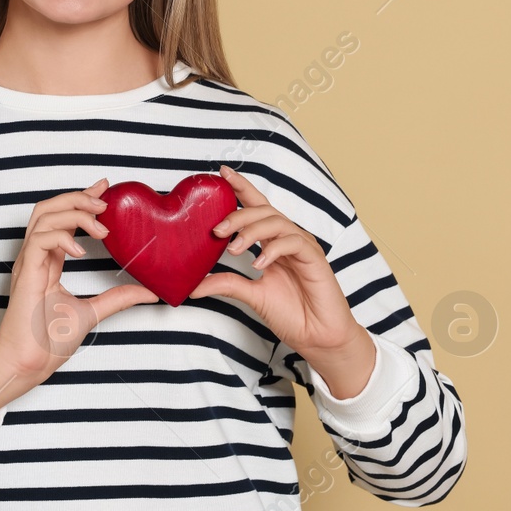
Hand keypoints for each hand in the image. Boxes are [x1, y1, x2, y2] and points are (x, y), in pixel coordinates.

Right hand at [0, 178, 159, 421]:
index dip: (81, 198)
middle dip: (77, 197)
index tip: (105, 188)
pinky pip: (39, 241)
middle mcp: (36, 257)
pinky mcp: (25, 273)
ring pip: (43, 217)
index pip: (62, 218)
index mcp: (48, 263)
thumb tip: (150, 291)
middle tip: (105, 200)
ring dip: (73, 212)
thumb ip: (118, 298)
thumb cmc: (48, 342)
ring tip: (99, 224)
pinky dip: (61, 237)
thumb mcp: (93, 313)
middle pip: (48, 208)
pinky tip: (81, 250)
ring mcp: (28, 263)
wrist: (28, 363)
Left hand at [190, 165, 375, 398]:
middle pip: (263, 211)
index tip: (221, 173)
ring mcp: (303, 247)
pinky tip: (259, 264)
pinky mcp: (315, 259)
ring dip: (251, 231)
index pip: (256, 207)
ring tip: (233, 249)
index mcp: (272, 243)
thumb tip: (192, 286)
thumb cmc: (292, 314)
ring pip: (276, 222)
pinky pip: (294, 242)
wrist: (319, 337)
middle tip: (216, 230)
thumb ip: (226, 284)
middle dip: (238, 215)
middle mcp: (287, 240)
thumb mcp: (251, 295)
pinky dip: (273, 249)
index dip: (241, 188)